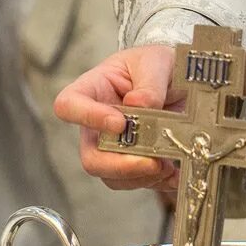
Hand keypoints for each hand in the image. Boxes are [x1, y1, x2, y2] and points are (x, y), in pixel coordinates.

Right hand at [53, 45, 183, 190]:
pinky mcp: (133, 163)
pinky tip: (175, 174)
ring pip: (113, 177)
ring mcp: (113, 147)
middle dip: (121, 166)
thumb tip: (139, 104)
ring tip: (168, 165)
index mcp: (92, 90)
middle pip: (90, 156)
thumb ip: (150, 82)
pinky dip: (158, 183)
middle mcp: (96, 124)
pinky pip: (137, 182)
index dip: (88, 118)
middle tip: (152, 162)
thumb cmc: (156, 64)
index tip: (119, 123)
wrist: (177, 80)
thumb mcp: (157, 61)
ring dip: (143, 177)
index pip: (69, 106)